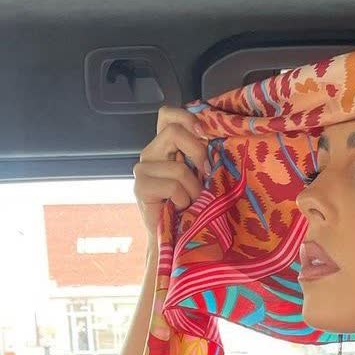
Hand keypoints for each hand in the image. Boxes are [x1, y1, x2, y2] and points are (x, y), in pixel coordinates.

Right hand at [133, 107, 212, 242]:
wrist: (170, 239)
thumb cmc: (188, 208)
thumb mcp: (198, 176)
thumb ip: (200, 156)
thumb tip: (214, 140)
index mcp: (164, 146)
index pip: (167, 115)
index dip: (186, 117)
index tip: (205, 134)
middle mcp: (150, 153)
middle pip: (174, 132)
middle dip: (198, 153)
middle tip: (206, 175)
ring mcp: (142, 169)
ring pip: (179, 167)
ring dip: (193, 189)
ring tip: (190, 202)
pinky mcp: (140, 186)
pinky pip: (173, 186)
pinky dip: (183, 200)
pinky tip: (178, 208)